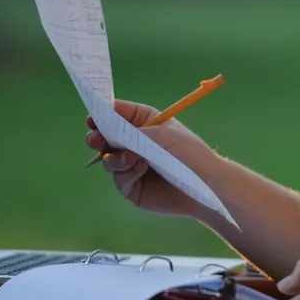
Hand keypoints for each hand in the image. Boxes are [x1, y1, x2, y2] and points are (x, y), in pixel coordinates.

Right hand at [85, 99, 218, 217]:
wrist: (205, 185)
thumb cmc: (190, 153)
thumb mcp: (163, 135)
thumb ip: (133, 133)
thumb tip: (107, 133)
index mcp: (144, 122)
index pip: (117, 114)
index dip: (102, 114)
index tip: (93, 118)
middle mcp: (134, 142)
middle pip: (104, 137)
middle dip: (97, 137)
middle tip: (95, 139)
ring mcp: (131, 164)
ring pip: (108, 159)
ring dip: (115, 157)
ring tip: (132, 158)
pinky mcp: (132, 186)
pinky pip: (119, 178)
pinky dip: (126, 172)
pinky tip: (141, 169)